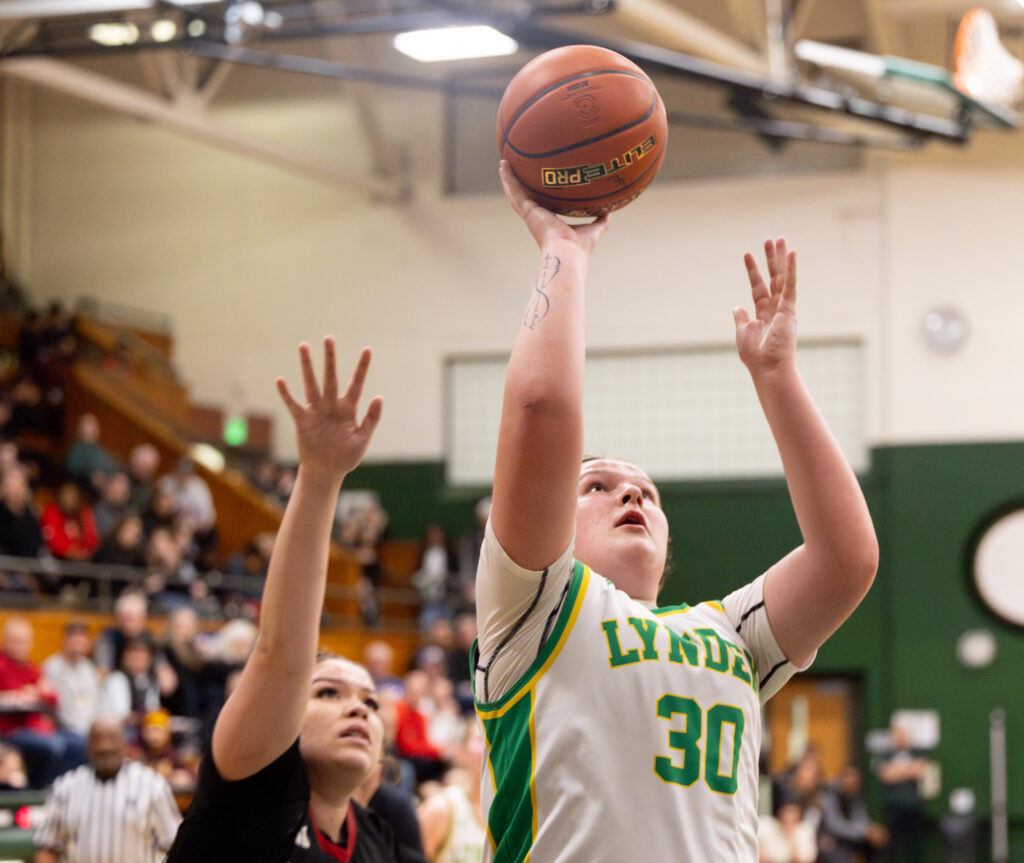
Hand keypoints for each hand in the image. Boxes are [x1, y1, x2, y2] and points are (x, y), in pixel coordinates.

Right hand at [276, 338, 381, 482]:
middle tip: (328, 338)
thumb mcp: (362, 439)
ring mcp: (316, 411)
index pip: (357, 383)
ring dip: (307, 366)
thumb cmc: (346, 457)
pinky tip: (280, 380)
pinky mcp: (302, 420)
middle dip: (330, 358)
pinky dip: (287, 393)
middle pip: (331, 377)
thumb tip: (379, 397)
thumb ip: (371, 419)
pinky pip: (293, 404)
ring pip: (311, 384)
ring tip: (304, 346)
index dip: (362, 367)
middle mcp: (332, 405)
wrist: (327, 472)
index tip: (368, 349)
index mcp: (349, 408)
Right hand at [499, 161, 608, 253]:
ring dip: (509, 179)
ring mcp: (530, 214)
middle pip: (525, 198)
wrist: (568, 252)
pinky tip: (503, 166)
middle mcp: (537, 217)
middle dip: (520, 186)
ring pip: (516, 193)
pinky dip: (508, 179)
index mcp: (550, 222)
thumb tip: (609, 212)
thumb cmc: (579, 247)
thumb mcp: (594, 230)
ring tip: (503, 164)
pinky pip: (515, 191)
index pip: (541, 206)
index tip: (535, 185)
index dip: (537, 196)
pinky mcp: (527, 210)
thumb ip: (601, 221)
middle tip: (514, 171)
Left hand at [733, 238, 797, 375]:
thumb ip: (741, 319)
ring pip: (782, 278)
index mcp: (763, 314)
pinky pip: (791, 286)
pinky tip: (792, 253)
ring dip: (780, 258)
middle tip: (771, 240)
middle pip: (773, 278)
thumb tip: (737, 307)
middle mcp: (776, 309)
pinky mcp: (790, 310)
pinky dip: (792, 269)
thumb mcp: (743, 333)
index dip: (753, 271)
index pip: (758, 287)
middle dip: (771, 259)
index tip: (747, 254)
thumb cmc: (755, 356)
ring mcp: (784, 308)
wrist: (768, 369)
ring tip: (779, 239)